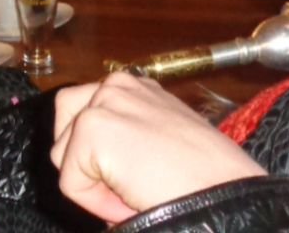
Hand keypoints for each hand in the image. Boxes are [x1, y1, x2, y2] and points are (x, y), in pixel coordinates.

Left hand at [51, 72, 265, 223]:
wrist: (225, 191)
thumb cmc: (207, 174)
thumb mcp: (164, 137)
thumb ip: (128, 134)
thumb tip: (97, 160)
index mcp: (134, 86)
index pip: (84, 116)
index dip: (101, 159)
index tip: (136, 176)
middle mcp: (116, 85)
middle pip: (64, 125)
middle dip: (83, 160)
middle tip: (125, 185)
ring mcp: (102, 104)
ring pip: (63, 155)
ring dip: (91, 181)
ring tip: (130, 191)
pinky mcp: (92, 130)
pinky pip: (70, 182)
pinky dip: (94, 202)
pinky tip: (130, 198)